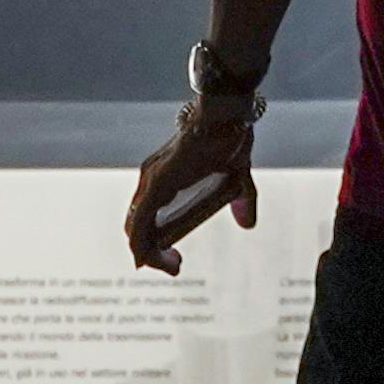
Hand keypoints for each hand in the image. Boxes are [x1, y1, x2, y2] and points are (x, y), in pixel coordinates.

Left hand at [126, 99, 257, 273]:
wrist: (227, 115)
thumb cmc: (229, 137)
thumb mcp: (239, 178)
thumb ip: (242, 201)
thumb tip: (247, 225)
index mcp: (165, 180)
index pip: (147, 217)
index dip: (154, 241)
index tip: (174, 258)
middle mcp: (152, 181)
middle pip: (139, 227)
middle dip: (153, 254)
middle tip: (176, 266)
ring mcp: (151, 182)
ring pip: (136, 229)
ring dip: (150, 255)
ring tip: (173, 267)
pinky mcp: (156, 184)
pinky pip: (140, 223)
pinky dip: (144, 246)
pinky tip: (154, 259)